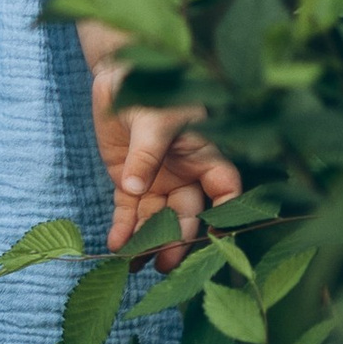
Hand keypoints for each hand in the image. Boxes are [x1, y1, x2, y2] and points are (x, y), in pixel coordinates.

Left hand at [90, 63, 237, 252]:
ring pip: (157, 219)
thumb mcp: (152, 119)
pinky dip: (123, 230)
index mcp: (204, 155)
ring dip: (147, 243)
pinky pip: (129, 212)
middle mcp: (185, 174)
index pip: (225, 189)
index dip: (226, 212)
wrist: (119, 77)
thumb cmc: (149, 90)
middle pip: (187, 214)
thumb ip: (145, 154)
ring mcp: (158, 181)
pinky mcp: (130, 182)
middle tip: (165, 265)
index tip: (219, 235)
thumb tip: (133, 187)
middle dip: (176, 240)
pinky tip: (116, 247)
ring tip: (135, 266)